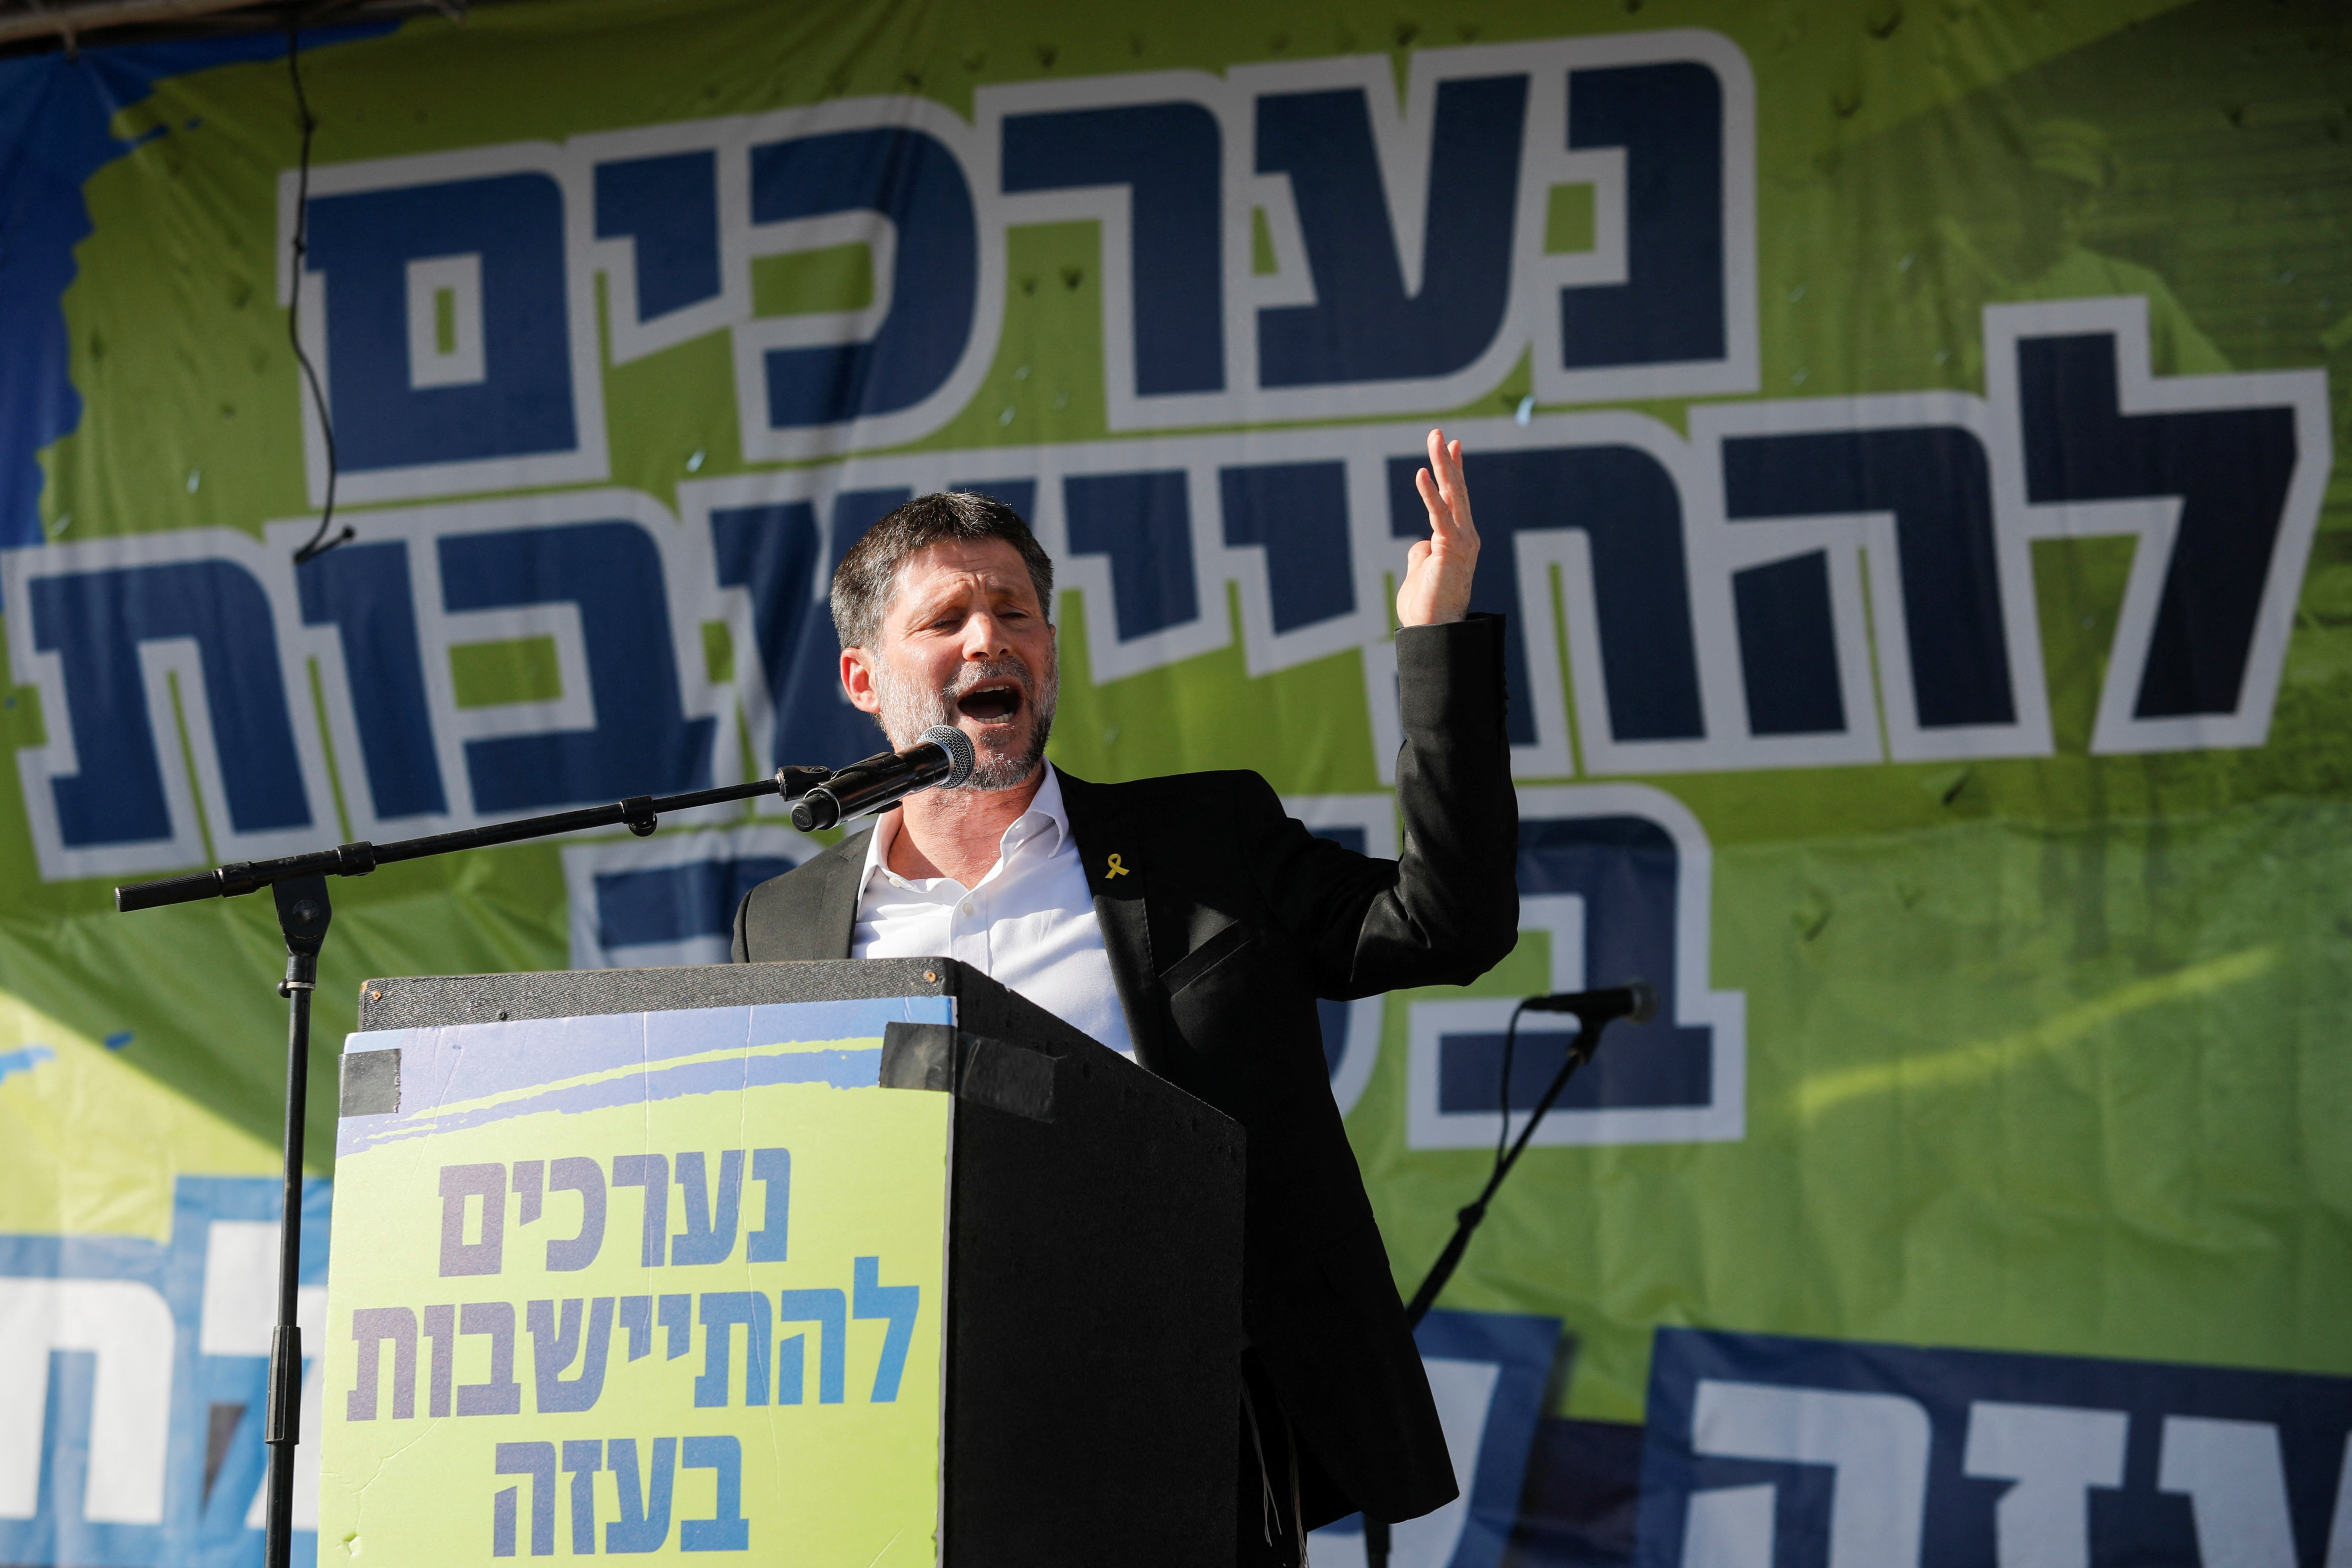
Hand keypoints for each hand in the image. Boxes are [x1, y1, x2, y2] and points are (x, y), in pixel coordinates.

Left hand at [1396, 427, 1479, 626]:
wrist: (1436, 632)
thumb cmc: (1428, 608)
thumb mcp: (1422, 573)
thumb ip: (1423, 554)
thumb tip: (1420, 543)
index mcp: (1459, 541)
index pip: (1457, 499)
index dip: (1454, 470)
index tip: (1452, 445)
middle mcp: (1466, 537)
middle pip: (1457, 490)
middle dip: (1448, 459)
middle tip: (1438, 433)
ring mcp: (1462, 542)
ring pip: (1452, 495)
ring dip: (1443, 465)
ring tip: (1435, 438)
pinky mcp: (1450, 549)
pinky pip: (1438, 515)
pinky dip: (1430, 493)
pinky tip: (1421, 473)